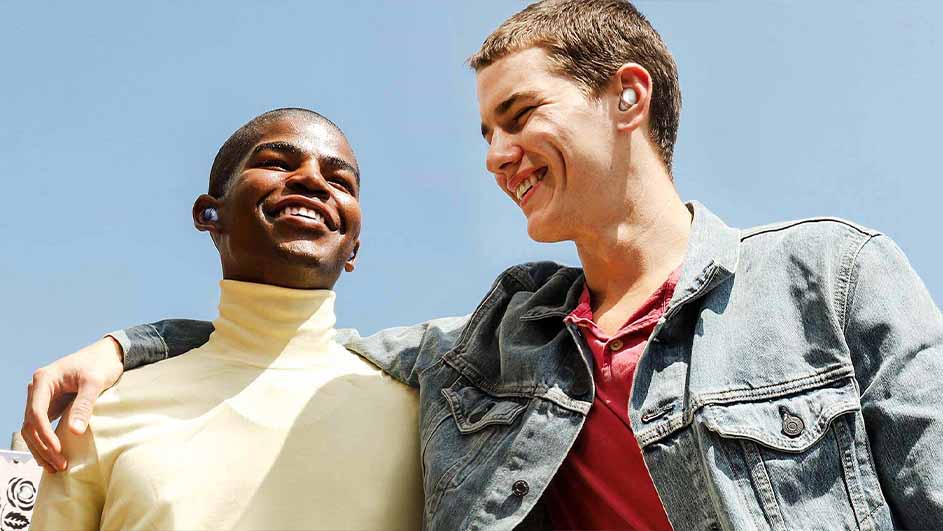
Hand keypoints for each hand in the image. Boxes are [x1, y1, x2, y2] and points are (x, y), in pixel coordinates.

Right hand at [21, 336, 123, 472]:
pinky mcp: (52, 405)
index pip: (36, 412)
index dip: (45, 434)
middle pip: (31, 423)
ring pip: (33, 428)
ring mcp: (44, 398)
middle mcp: (38, 389)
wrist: (108, 354)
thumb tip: (75, 432)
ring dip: (41, 448)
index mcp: (44, 380)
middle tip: (58, 465)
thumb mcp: (95, 382)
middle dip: (42, 446)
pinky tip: (54, 456)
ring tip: (55, 467)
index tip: (57, 450)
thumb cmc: (101, 363)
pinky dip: (46, 442)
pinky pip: (43, 426)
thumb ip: (84, 405)